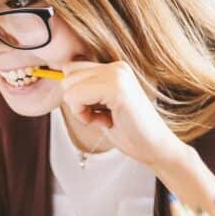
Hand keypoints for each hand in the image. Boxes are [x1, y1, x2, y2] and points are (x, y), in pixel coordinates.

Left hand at [61, 60, 184, 167]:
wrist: (156, 149)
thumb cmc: (129, 132)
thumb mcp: (102, 106)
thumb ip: (85, 89)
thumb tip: (59, 73)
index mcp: (115, 68)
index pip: (72, 69)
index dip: (77, 95)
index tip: (99, 111)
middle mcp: (116, 66)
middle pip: (68, 77)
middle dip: (78, 103)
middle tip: (104, 117)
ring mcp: (117, 75)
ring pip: (69, 87)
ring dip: (81, 110)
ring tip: (107, 118)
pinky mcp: (116, 89)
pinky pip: (76, 97)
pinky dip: (85, 116)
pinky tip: (107, 122)